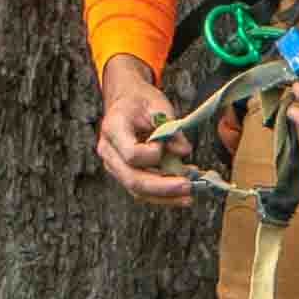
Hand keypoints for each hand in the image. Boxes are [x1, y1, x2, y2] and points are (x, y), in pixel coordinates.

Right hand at [93, 56, 194, 203]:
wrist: (125, 101)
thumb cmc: (141, 101)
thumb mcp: (158, 105)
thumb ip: (170, 128)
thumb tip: (184, 152)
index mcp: (113, 128)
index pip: (131, 154)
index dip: (152, 154)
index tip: (165, 143)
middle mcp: (108, 151)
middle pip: (133, 179)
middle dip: (163, 187)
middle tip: (188, 186)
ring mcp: (114, 165)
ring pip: (137, 191)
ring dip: (165, 196)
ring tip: (190, 195)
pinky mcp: (124, 174)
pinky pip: (141, 191)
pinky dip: (163, 195)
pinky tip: (182, 194)